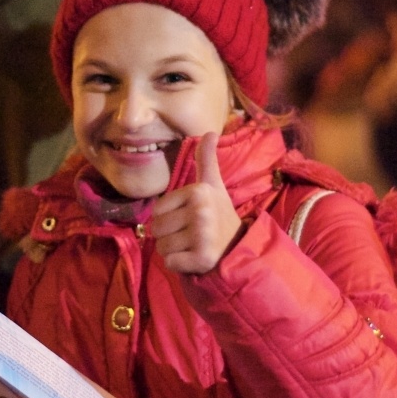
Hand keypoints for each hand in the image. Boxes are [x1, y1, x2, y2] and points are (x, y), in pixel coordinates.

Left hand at [149, 132, 242, 275]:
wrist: (240, 248)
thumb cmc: (220, 216)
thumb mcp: (213, 185)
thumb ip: (206, 160)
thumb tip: (210, 131)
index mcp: (198, 191)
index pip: (157, 210)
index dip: (169, 218)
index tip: (190, 219)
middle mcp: (201, 210)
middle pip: (156, 229)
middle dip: (169, 236)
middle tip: (191, 236)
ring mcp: (202, 234)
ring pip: (161, 247)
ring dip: (173, 251)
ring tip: (193, 246)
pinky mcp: (202, 257)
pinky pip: (170, 263)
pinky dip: (179, 265)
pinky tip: (195, 259)